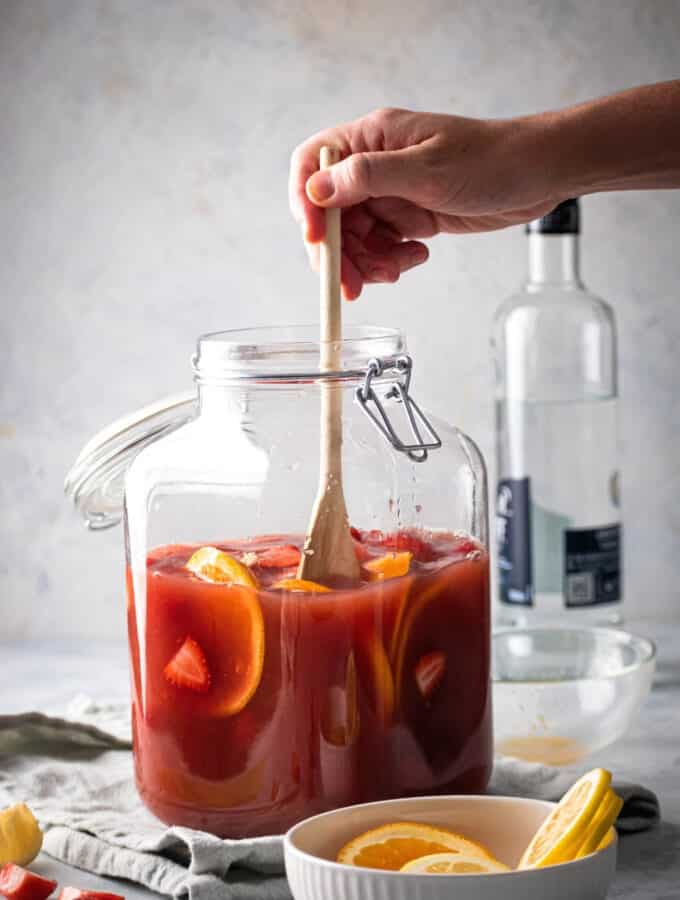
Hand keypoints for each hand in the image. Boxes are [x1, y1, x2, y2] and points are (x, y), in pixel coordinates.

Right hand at [289, 107, 559, 298]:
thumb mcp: (426, 169)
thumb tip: (317, 189)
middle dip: (340, 251)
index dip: (305, 204)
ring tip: (395, 271)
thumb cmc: (491, 159)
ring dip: (368, 262)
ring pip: (356, 237)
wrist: (538, 175)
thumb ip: (368, 177)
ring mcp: (392, 192)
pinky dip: (392, 260)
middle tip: (351, 284)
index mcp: (372, 138)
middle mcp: (375, 164)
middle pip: (331, 213)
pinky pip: (383, 246)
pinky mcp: (409, 215)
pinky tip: (416, 258)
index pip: (313, 164)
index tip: (316, 241)